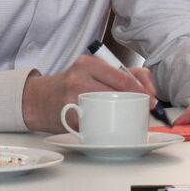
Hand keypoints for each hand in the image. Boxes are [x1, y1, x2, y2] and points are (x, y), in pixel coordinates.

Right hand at [20, 55, 155, 132]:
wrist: (38, 100)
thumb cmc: (71, 85)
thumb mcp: (92, 70)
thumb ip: (121, 73)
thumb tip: (148, 89)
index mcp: (87, 63)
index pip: (123, 77)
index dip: (143, 90)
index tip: (151, 99)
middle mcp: (79, 78)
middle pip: (119, 93)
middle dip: (137, 103)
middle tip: (144, 110)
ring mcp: (73, 98)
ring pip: (110, 109)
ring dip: (125, 116)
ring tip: (129, 118)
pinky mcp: (70, 117)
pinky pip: (96, 124)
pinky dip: (107, 127)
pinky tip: (109, 126)